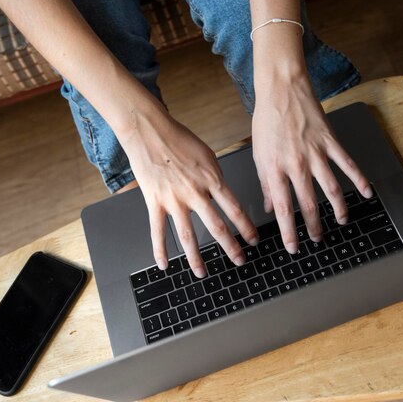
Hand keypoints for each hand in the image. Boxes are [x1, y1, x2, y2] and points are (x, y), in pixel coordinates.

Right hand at [123, 113, 258, 277]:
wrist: (149, 130)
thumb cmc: (178, 138)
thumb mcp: (207, 154)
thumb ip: (216, 177)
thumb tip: (223, 195)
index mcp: (211, 179)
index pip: (234, 208)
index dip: (246, 227)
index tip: (253, 240)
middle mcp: (194, 192)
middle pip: (216, 226)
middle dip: (230, 246)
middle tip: (240, 260)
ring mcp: (173, 199)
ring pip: (187, 235)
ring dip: (196, 257)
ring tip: (203, 272)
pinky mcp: (154, 201)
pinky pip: (157, 230)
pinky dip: (160, 250)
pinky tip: (164, 264)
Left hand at [252, 74, 371, 252]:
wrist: (282, 89)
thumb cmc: (267, 120)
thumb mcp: (258, 154)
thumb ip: (264, 182)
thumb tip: (269, 207)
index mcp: (275, 168)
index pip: (283, 208)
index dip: (289, 231)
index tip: (293, 246)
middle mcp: (296, 164)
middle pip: (308, 203)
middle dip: (313, 226)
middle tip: (317, 239)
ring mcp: (316, 153)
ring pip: (331, 188)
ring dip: (337, 209)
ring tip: (340, 222)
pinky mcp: (330, 141)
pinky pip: (348, 164)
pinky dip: (359, 180)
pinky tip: (366, 193)